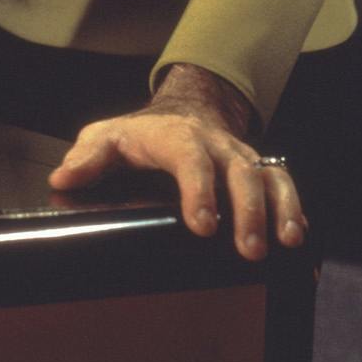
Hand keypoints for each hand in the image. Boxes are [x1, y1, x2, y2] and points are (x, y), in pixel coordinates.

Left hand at [47, 64, 306, 259]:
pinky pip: (284, 184)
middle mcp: (214, 144)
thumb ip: (87, 158)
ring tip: (286, 243)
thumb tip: (63, 178)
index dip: (198, 190)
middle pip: (237, 171)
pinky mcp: (260, 169)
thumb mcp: (107, 138)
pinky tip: (298, 238)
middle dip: (247, 210)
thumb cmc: (141, 134)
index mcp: (174, 136)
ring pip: (268, 176)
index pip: (188, 158)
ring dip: (279, 209)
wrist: (185, 111)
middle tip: (248, 249)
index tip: (203, 225)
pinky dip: (295, 209)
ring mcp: (241, 156)